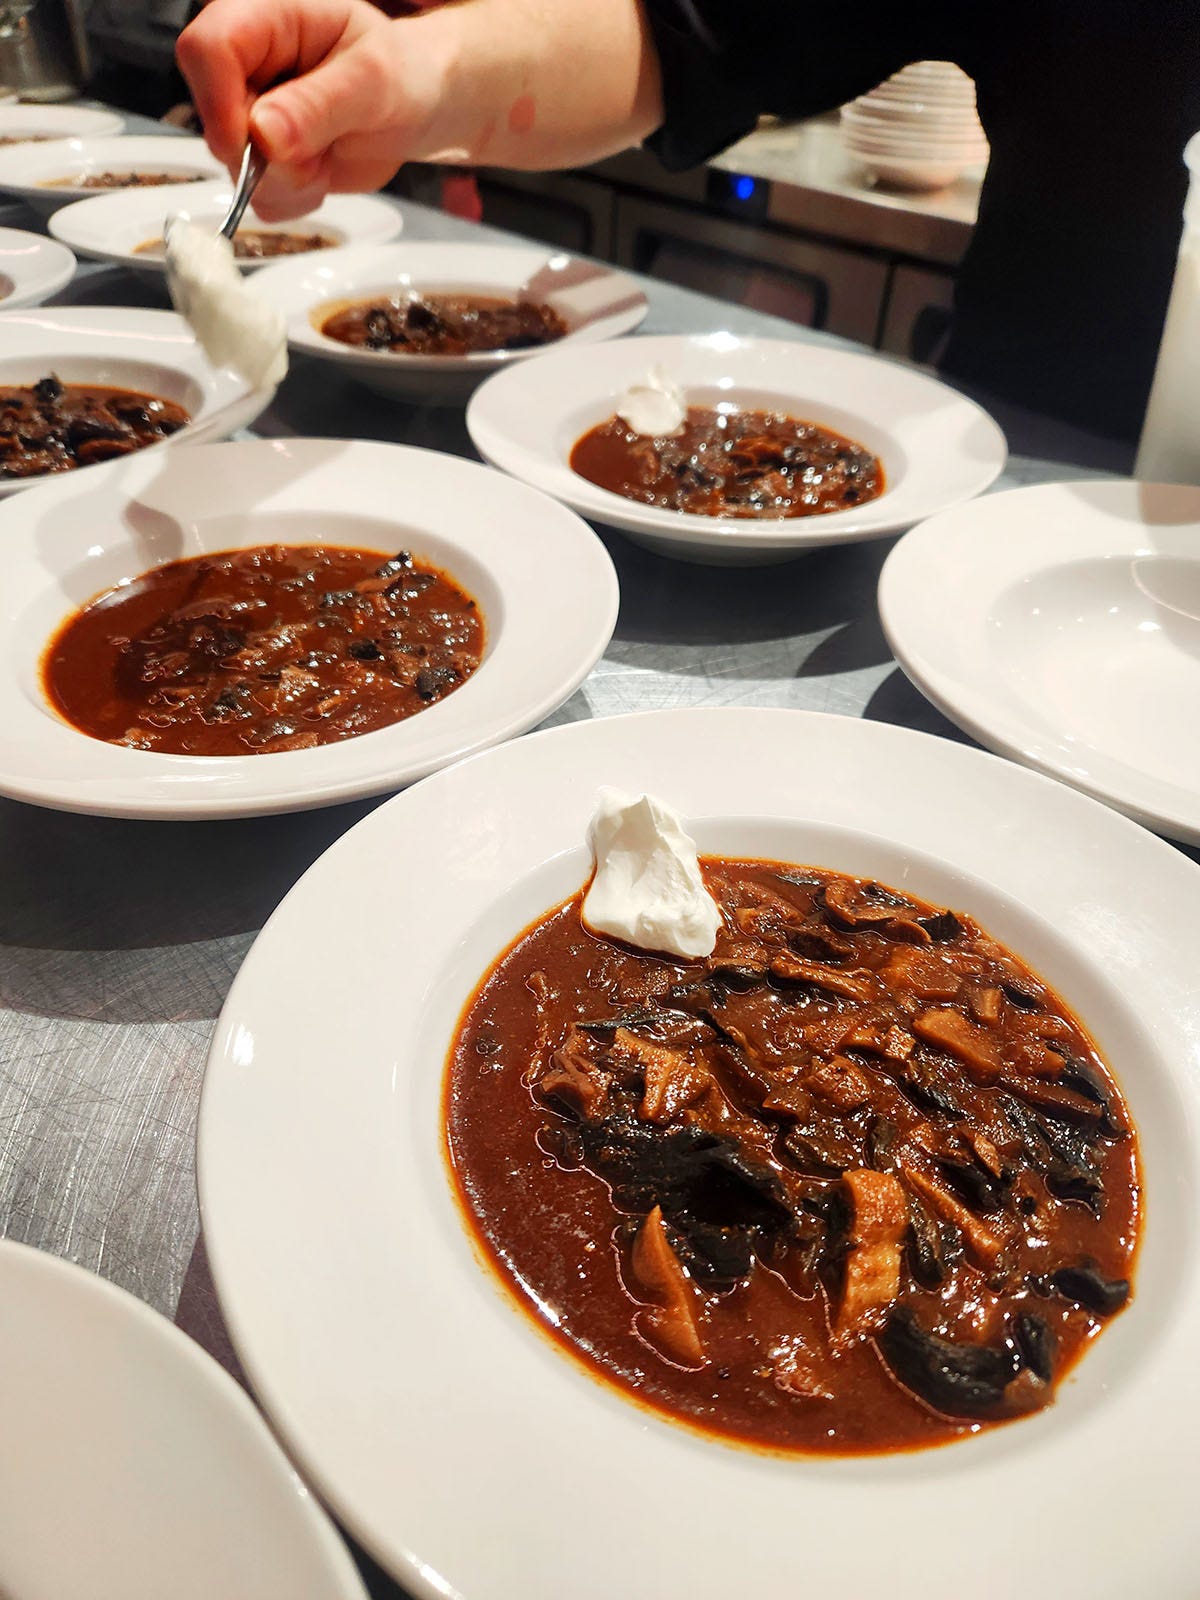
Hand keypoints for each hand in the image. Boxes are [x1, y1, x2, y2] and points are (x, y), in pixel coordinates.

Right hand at [176, 0, 457, 219]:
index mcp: (265, 15)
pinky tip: (321, 169)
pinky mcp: (259, 154)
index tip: (256, 144)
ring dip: (289, 180)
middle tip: (322, 148)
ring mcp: (248, 112)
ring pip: (236, 168)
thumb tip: (264, 134)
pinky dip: (295, 197)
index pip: (206, 50)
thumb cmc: (401, 73)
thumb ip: (318, 105)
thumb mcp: (372, 81)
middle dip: (270, 155)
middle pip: (216, 119)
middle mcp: (246, 63)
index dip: (219, 103)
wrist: (417, 104)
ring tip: (330, 151)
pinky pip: (258, 196)